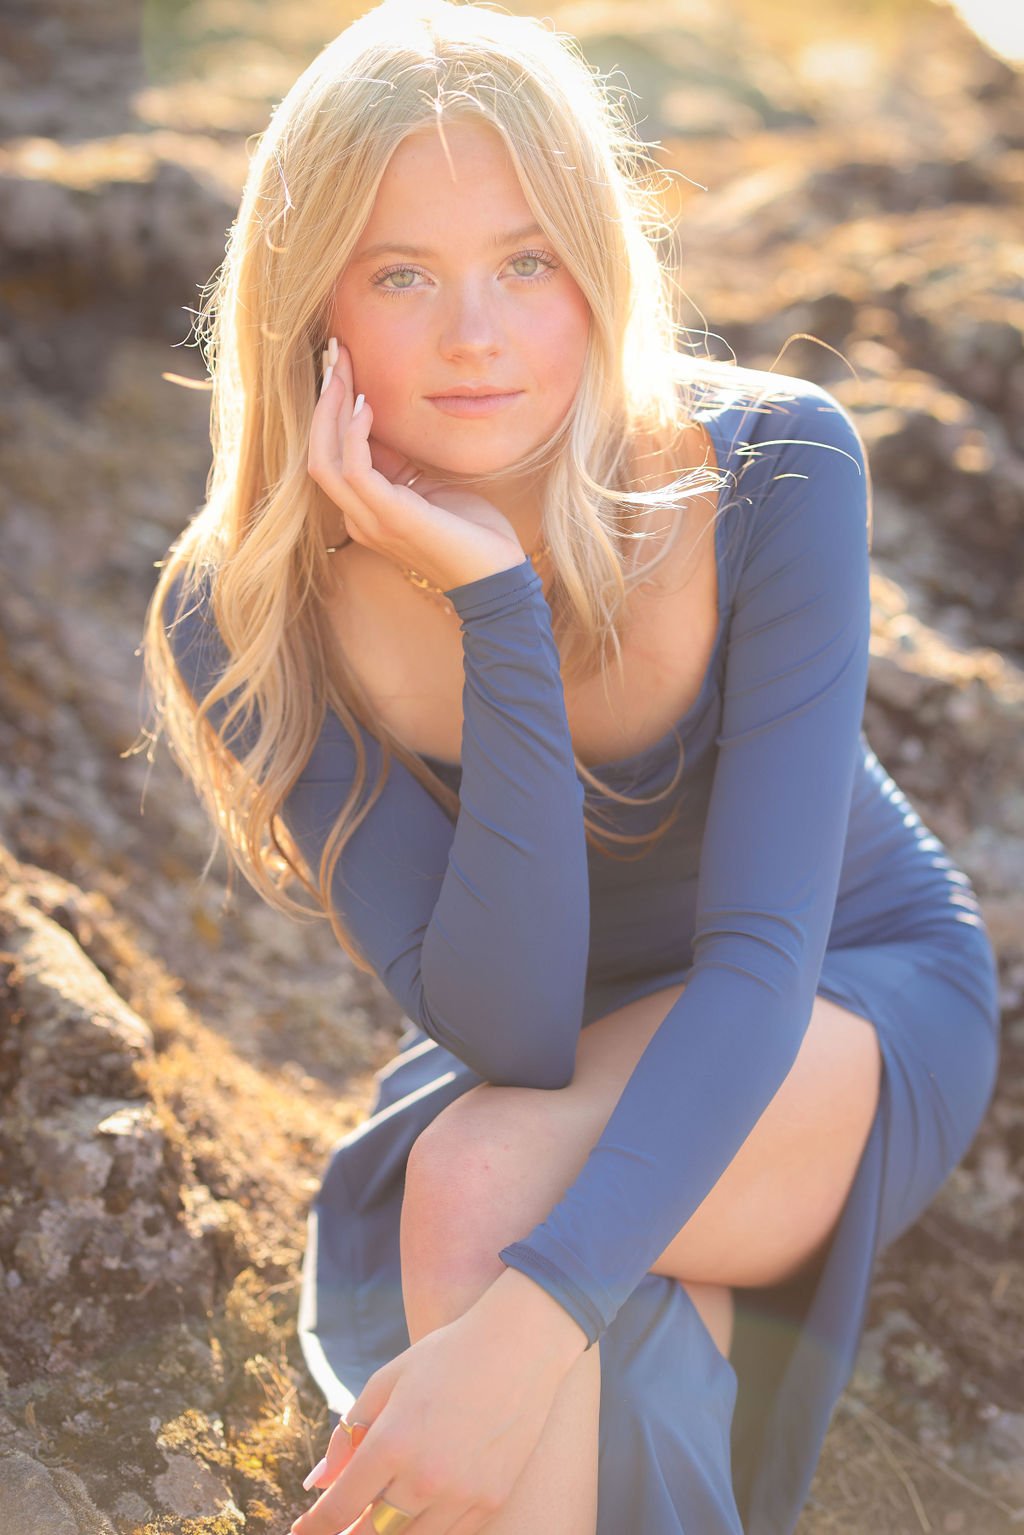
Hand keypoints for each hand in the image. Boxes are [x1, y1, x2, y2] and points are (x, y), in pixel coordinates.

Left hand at [290, 1289, 574, 1534]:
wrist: (521, 1346)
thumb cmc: (447, 1356)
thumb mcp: (387, 1381)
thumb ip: (348, 1435)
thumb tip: (316, 1484)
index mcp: (392, 1443)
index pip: (339, 1508)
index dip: (314, 1526)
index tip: (301, 1531)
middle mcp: (425, 1476)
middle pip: (373, 1533)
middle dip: (353, 1530)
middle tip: (344, 1522)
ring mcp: (462, 1494)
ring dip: (390, 1530)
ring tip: (379, 1515)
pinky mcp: (490, 1501)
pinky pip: (449, 1534)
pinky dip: (428, 1526)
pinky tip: (421, 1506)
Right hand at [309, 339, 526, 591]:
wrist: (497, 576)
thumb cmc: (471, 531)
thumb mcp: (429, 485)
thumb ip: (401, 461)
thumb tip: (380, 418)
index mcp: (366, 510)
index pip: (331, 454)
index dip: (332, 408)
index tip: (341, 365)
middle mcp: (359, 517)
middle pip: (318, 451)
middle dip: (324, 399)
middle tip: (334, 353)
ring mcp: (371, 520)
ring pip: (325, 459)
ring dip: (332, 409)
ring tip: (343, 370)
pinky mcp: (391, 518)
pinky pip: (355, 470)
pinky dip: (355, 434)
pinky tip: (367, 406)